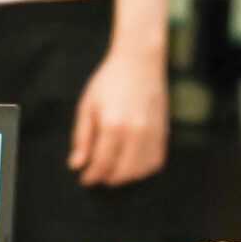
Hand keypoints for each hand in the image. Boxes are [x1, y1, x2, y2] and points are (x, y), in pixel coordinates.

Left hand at [69, 48, 168, 187]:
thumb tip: (76, 164)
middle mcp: (135, 132)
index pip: (101, 163)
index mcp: (113, 124)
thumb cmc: (110, 81)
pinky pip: (155, 162)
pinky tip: (131, 163)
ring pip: (140, 171)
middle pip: (122, 172)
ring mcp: (153, 133)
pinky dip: (142, 169)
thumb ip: (82, 137)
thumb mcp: (87, 106)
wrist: (139, 62)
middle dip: (107, 179)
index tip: (85, 179)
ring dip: (125, 177)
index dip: (91, 176)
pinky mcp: (164, 132)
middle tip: (97, 176)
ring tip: (113, 171)